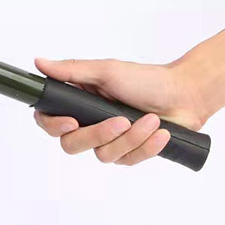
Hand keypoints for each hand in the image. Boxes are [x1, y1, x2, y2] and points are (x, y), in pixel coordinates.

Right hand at [33, 57, 207, 165]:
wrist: (185, 95)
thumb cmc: (146, 79)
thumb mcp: (106, 71)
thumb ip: (71, 71)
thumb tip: (39, 63)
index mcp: (77, 103)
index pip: (48, 121)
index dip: (53, 126)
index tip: (71, 122)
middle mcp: (88, 124)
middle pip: (72, 145)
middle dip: (98, 135)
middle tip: (121, 120)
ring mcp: (108, 141)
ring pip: (103, 155)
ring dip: (131, 138)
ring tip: (151, 120)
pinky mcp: (128, 154)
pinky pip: (128, 161)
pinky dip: (146, 146)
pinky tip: (160, 133)